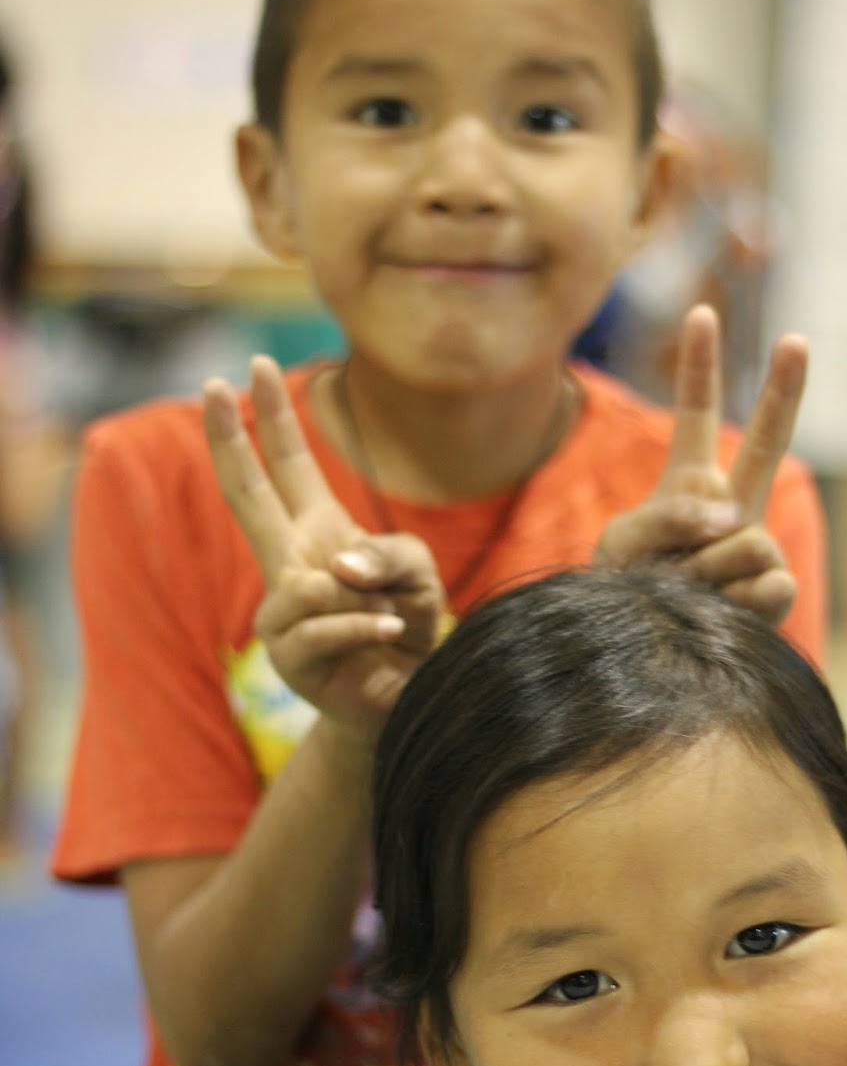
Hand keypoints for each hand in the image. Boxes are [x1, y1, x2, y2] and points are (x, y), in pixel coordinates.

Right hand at [204, 356, 444, 725]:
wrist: (409, 698)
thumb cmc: (410, 627)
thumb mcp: (418, 575)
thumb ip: (389, 553)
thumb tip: (334, 566)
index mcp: (318, 533)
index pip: (288, 467)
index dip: (272, 420)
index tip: (252, 367)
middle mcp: (290, 566)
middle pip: (248, 497)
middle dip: (230, 440)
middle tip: (211, 384)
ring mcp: (282, 612)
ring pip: (312, 581)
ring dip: (368, 595)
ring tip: (392, 616)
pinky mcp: (288, 657)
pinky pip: (324, 624)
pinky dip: (364, 625)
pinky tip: (387, 633)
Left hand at [596, 305, 807, 624]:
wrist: (643, 658)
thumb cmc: (628, 595)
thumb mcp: (622, 543)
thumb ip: (670, 514)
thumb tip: (731, 518)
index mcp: (688, 485)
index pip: (696, 417)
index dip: (702, 368)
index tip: (703, 314)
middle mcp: (730, 508)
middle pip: (765, 443)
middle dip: (782, 391)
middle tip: (797, 338)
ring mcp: (756, 545)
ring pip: (741, 537)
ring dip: (703, 572)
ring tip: (684, 596)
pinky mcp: (776, 588)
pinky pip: (760, 578)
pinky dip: (729, 600)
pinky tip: (716, 614)